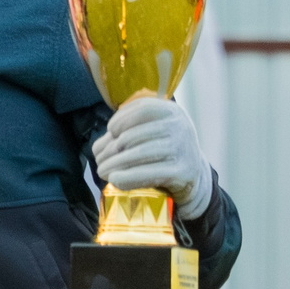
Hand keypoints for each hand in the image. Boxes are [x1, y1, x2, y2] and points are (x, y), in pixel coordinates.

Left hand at [91, 93, 213, 210]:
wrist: (192, 174)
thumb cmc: (162, 149)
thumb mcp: (150, 132)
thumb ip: (124, 132)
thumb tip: (97, 148)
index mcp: (171, 111)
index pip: (142, 109)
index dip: (121, 120)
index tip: (112, 132)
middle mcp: (179, 126)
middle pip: (133, 135)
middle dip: (110, 150)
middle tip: (100, 160)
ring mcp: (182, 148)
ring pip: (138, 154)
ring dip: (114, 165)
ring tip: (102, 171)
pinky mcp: (182, 171)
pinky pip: (148, 173)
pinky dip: (127, 177)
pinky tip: (114, 179)